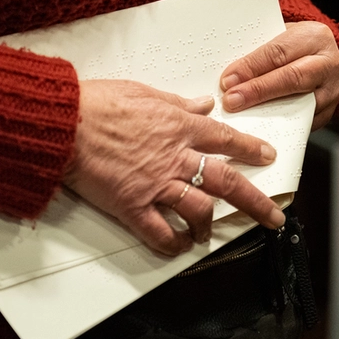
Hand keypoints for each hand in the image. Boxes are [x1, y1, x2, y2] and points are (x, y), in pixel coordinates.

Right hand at [65, 80, 285, 255]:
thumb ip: (177, 104)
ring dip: (208, 225)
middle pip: (226, 181)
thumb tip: (202, 104)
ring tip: (207, 233)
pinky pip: (160, 232)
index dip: (250, 149)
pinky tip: (178, 246)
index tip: (267, 157)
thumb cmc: (97, 104)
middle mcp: (175, 157)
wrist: (65, 123)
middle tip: (273, 216)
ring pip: (199, 209)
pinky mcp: (133, 205)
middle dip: (255, 201)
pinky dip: (172, 243)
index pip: (225, 139)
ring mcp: (156, 184)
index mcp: (179, 127)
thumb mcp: (144, 92)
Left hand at [220, 21, 338, 130]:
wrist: (321, 57)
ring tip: (242, 115)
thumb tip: (228, 73)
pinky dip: (280, 125)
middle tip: (232, 101)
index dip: (252, 67)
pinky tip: (259, 126)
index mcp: (314, 36)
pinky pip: (303, 122)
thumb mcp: (279, 38)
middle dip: (259, 91)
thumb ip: (258, 52)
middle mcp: (328, 62)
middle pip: (292, 78)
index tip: (228, 80)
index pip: (279, 52)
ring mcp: (332, 89)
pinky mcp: (329, 111)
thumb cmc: (293, 46)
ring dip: (268, 112)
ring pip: (300, 104)